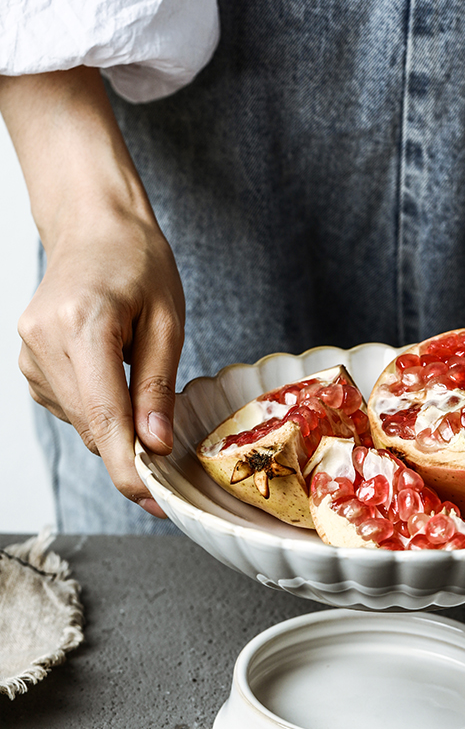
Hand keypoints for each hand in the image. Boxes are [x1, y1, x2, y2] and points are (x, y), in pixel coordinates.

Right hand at [0, 67, 184, 516]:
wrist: (92, 226)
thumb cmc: (137, 262)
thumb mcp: (167, 320)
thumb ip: (158, 386)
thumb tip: (155, 446)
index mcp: (81, 325)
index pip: (104, 417)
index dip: (130, 468)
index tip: (154, 502)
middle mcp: (43, 342)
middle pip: (92, 427)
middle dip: (132, 455)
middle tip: (170, 465)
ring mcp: (29, 353)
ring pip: (82, 424)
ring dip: (119, 428)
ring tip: (144, 389)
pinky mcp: (30, 363)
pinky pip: (73, 408)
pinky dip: (101, 410)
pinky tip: (117, 378)